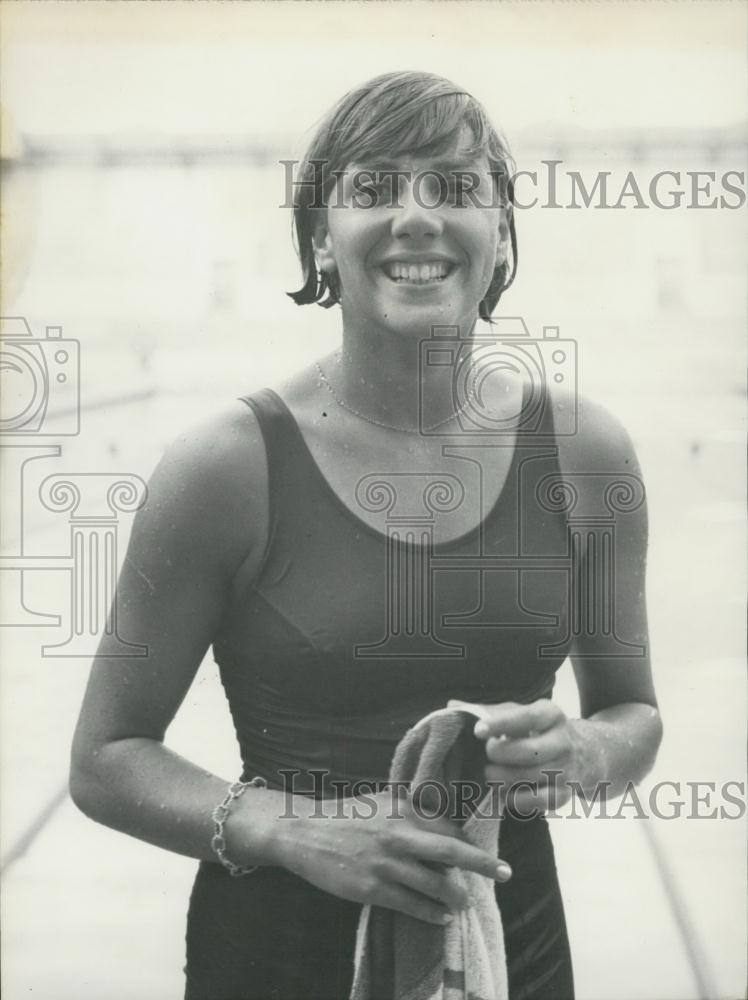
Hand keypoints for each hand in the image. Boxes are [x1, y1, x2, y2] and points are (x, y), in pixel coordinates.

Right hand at [275, 788, 511, 924]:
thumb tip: (444, 826)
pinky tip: (442, 917)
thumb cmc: (346, 816)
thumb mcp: (381, 802)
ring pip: (434, 884)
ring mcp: (385, 863)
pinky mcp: (371, 888)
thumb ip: (411, 811)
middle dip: (483, 864)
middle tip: (506, 872)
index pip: (447, 828)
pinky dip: (431, 913)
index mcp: (402, 809)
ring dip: (456, 896)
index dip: (469, 843)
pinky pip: (411, 904)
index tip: (486, 854)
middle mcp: (398, 834)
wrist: (304, 831)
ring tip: (465, 902)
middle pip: (451, 852)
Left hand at [451, 699, 584, 814]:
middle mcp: (563, 740)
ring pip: (531, 777)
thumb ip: (488, 711)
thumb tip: (452, 705)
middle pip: (530, 751)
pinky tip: (504, 793)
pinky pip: (540, 802)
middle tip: (487, 755)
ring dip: (503, 778)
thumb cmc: (538, 730)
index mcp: (550, 714)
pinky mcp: (565, 794)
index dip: (501, 724)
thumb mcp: (520, 713)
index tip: (478, 730)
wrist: (584, 753)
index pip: (526, 718)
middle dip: (501, 754)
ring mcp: (567, 769)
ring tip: (489, 774)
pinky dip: (517, 800)